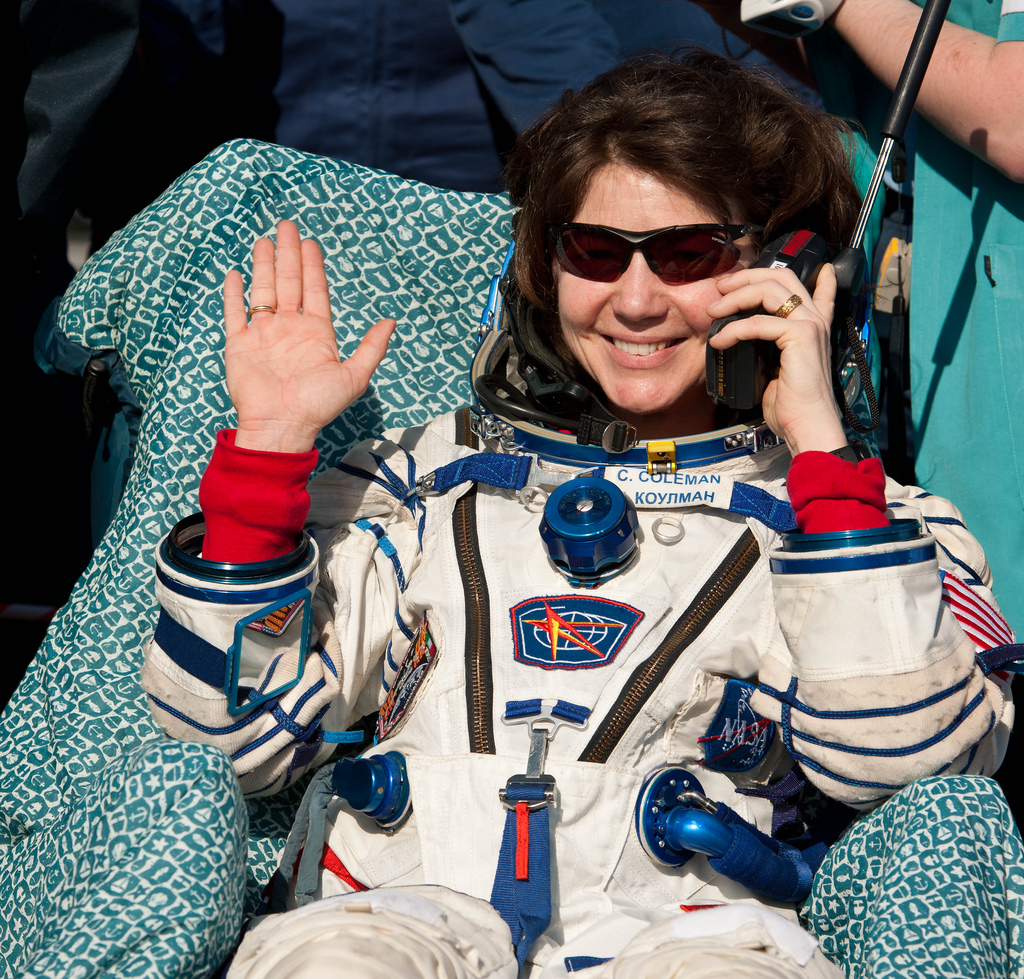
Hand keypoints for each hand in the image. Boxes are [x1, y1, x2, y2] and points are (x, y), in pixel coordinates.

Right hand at [223, 219, 395, 452]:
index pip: (315, 290)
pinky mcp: (240, 344)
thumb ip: (371, 348)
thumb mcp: (354, 376)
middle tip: (287, 225)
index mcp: (316, 333)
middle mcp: (290, 328)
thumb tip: (391, 322)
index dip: (313, 266)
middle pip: (289, 282)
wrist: (281, 425)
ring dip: (264, 266)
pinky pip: (235, 313)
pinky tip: (236, 274)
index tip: (311, 242)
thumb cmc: (317, 405)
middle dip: (288, 254)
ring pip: (263, 291)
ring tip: (265, 240)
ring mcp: (264, 335)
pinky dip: (234, 294)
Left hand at [705, 264, 846, 454]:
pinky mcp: (802, 336)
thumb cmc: (791, 407)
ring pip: (769, 290)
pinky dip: (734, 329)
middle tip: (720, 288)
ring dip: (735, 297)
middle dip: (746, 277)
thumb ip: (766, 349)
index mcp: (813, 328)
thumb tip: (740, 341)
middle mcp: (815, 320)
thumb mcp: (776, 371)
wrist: (807, 425)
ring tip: (713, 311)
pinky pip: (760, 322)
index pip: (813, 288)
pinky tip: (719, 341)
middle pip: (781, 277)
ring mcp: (811, 325)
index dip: (794, 271)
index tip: (779, 268)